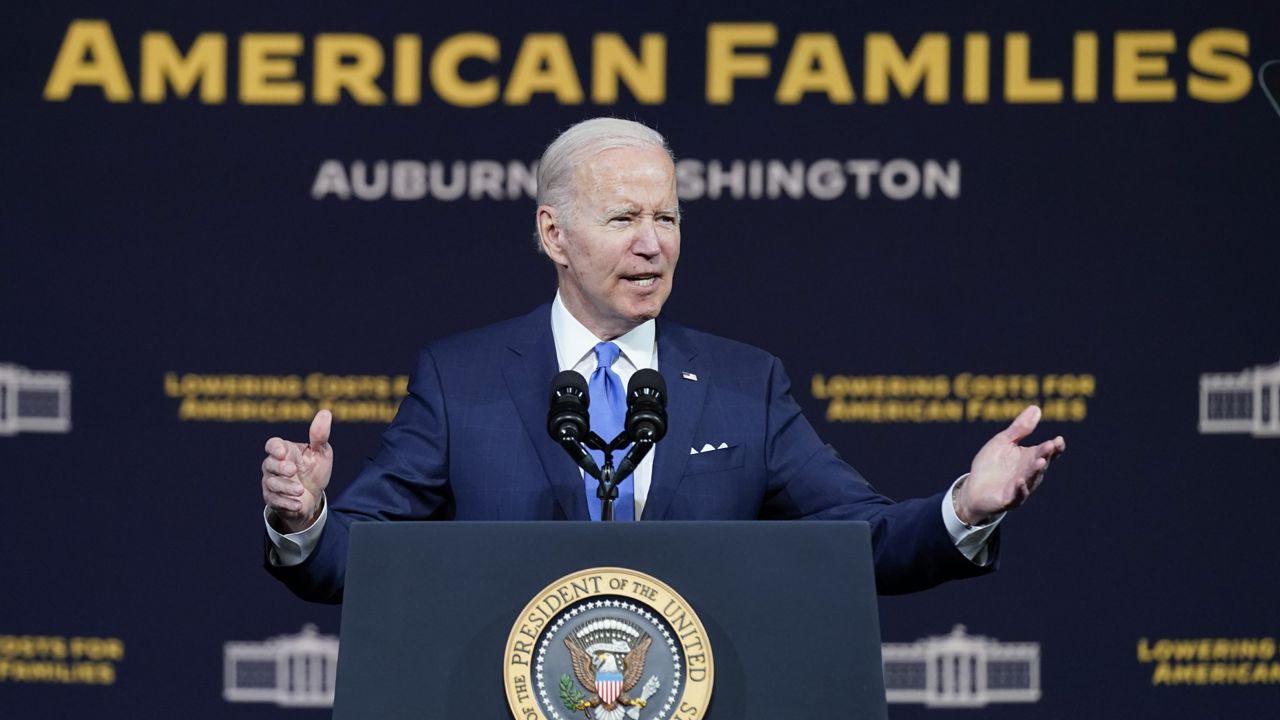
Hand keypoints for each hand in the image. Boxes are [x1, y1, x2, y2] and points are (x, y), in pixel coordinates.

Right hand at [261, 410, 333, 533]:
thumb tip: (326, 413)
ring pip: (271, 484)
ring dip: (286, 487)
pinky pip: (275, 501)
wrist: (314, 497)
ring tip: (300, 490)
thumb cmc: (315, 470)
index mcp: (285, 451)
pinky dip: (287, 503)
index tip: (282, 452)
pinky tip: (298, 504)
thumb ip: (320, 435)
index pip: (272, 444)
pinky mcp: (273, 500)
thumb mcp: (321, 452)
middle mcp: (274, 466)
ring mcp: (271, 483)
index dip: (274, 447)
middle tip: (293, 470)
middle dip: (280, 468)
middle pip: (268, 464)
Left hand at [955, 405, 1064, 525]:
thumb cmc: (991, 465)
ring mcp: (1020, 487)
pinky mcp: (1008, 499)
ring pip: (1031, 479)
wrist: (973, 489)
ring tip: (1041, 461)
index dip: (1054, 447)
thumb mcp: (1003, 442)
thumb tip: (1036, 408)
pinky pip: (1016, 495)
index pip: (1047, 452)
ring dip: (1036, 470)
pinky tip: (1020, 481)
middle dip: (1045, 454)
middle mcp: (1029, 473)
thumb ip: (1020, 428)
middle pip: (1040, 463)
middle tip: (1051, 445)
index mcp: (1030, 458)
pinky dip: (1020, 489)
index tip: (1059, 439)